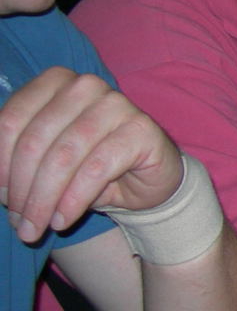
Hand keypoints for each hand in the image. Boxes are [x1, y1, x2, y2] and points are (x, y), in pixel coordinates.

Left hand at [0, 68, 183, 241]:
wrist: (147, 178)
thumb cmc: (88, 166)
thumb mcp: (45, 161)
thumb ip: (18, 162)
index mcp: (54, 83)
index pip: (11, 122)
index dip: (0, 166)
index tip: (1, 198)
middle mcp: (84, 86)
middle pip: (34, 142)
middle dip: (22, 191)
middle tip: (20, 224)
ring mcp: (116, 104)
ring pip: (63, 156)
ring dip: (44, 200)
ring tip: (37, 228)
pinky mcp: (141, 129)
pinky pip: (96, 169)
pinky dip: (74, 200)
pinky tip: (64, 219)